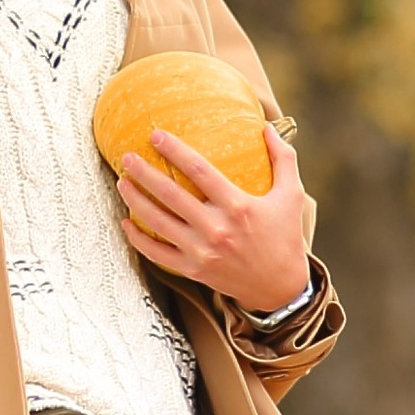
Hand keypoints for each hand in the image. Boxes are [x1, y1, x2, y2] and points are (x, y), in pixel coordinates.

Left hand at [117, 121, 313, 313]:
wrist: (280, 288)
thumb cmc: (285, 236)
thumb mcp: (292, 195)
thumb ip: (283, 158)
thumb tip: (267, 126)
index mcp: (238, 206)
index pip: (199, 171)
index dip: (175, 151)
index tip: (156, 135)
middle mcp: (217, 229)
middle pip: (170, 195)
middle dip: (144, 173)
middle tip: (126, 156)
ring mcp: (202, 252)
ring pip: (158, 223)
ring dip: (135, 200)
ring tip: (122, 182)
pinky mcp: (193, 270)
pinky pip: (157, 253)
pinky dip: (138, 238)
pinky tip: (127, 222)